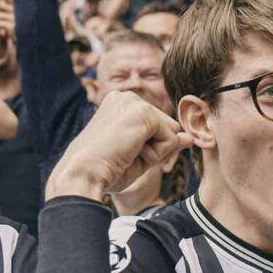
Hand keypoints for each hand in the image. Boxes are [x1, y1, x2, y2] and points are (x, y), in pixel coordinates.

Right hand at [47, 90, 191, 201]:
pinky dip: (156, 153)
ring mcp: (134, 103)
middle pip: (166, 127)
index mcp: (120, 104)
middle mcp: (126, 98)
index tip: (120, 153)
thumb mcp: (140, 155)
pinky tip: (130, 153)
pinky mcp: (143, 113)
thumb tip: (189, 137)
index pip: (155, 126)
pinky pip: (170, 138)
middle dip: (154, 148)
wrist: (82, 174)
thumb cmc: (103, 170)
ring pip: (170, 132)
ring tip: (125, 154)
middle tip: (123, 155)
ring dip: (154, 151)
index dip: (147, 148)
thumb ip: (165, 144)